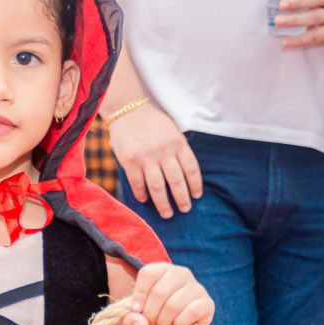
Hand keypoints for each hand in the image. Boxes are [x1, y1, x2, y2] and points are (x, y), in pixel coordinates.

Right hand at [108, 102, 202, 218]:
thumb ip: (179, 148)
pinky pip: (138, 183)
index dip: (195, 185)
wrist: (127, 110)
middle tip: (185, 209)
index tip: (196, 196)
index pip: (191, 169)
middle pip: (176, 182)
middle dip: (182, 199)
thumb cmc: (152, 122)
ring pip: (158, 187)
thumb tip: (186, 173)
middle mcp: (163, 151)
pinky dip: (142, 194)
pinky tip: (145, 199)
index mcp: (177, 143)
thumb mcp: (172, 130)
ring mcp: (146, 157)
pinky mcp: (130, 161)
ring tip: (167, 213)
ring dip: (163, 203)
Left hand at [122, 263, 214, 324]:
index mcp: (162, 270)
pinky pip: (190, 313)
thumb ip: (130, 320)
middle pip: (159, 292)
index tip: (136, 310)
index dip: (139, 294)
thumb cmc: (155, 317)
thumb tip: (139, 322)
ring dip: (163, 322)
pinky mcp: (207, 303)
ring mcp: (196, 287)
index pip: (148, 273)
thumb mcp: (137, 319)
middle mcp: (181, 274)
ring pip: (173, 305)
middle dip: (151, 314)